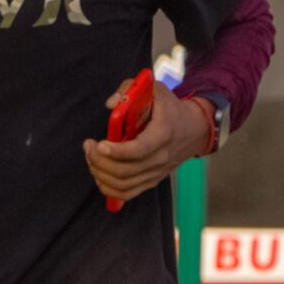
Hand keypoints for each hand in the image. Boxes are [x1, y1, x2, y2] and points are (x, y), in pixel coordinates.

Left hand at [84, 80, 210, 205]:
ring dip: (100, 174)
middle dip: (99, 161)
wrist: (194, 129)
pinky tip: (99, 173)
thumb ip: (130, 90)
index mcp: (163, 134)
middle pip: (126, 171)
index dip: (116, 151)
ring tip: (91, 157)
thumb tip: (111, 104)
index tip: (100, 143)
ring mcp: (157, 172)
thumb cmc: (170, 108)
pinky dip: (109, 188)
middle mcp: (161, 158)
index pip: (139, 150)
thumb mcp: (155, 90)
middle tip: (89, 146)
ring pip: (123, 185)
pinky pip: (128, 193)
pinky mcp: (152, 180)